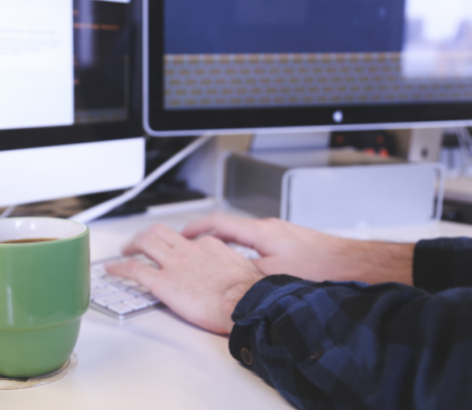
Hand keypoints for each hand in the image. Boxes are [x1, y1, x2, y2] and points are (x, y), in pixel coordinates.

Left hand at [105, 224, 264, 333]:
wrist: (244, 303)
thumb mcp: (243, 270)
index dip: (177, 243)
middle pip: (161, 232)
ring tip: (124, 250)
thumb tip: (232, 274)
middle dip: (147, 234)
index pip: (187, 239)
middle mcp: (188, 250)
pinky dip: (119, 267)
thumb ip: (230, 267)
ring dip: (131, 244)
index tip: (174, 248)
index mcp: (209, 247)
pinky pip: (134, 269)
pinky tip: (112, 269)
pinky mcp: (162, 282)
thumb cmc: (247, 293)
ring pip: (145, 242)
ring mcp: (174, 264)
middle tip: (140, 241)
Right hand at [182, 214, 413, 285]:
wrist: (354, 264)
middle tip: (193, 245)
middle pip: (229, 228)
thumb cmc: (320, 267)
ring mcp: (280, 234)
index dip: (196, 228)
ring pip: (244, 237)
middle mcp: (269, 228)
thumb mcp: (273, 277)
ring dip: (227, 245)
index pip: (218, 222)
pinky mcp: (290, 243)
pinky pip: (258, 243)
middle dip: (209, 236)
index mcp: (259, 231)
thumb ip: (244, 275)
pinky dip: (244, 251)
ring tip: (216, 258)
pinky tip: (248, 266)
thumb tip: (225, 281)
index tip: (182, 233)